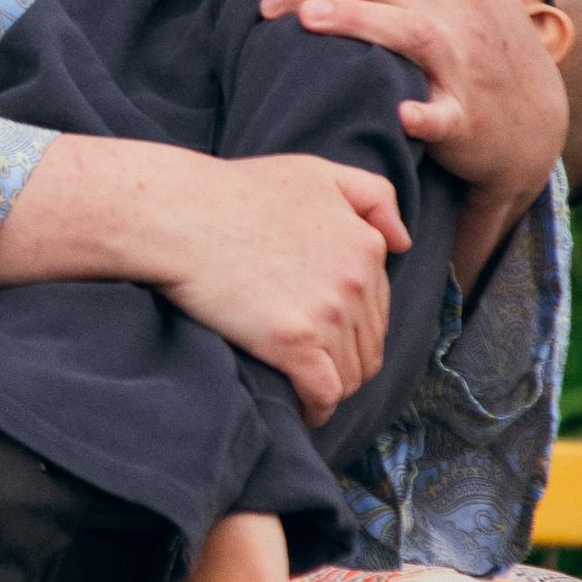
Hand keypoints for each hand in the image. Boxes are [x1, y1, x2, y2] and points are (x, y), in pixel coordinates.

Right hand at [0, 137, 406, 424]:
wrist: (178, 214)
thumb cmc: (235, 191)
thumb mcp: (314, 172)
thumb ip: (372, 196)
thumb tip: (404, 242)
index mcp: (364, 244)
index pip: (379, 308)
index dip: (353, 326)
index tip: (324, 333)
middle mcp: (356, 279)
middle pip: (368, 346)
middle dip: (345, 359)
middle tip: (312, 364)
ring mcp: (327, 312)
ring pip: (351, 374)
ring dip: (332, 386)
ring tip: (305, 387)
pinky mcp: (294, 343)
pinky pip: (324, 394)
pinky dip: (316, 408)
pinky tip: (303, 410)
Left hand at [262, 0, 565, 257]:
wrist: (535, 123)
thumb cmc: (497, 47)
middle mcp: (466, 14)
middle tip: (269, 0)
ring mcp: (467, 67)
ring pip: (408, 29)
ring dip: (353, 20)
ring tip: (302, 18)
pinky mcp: (466, 118)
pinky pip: (443, 114)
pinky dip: (420, 113)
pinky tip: (395, 112)